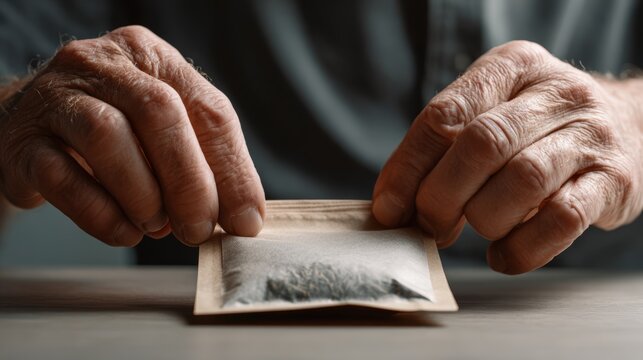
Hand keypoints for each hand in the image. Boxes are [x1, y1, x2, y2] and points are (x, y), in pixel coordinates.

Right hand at [0, 26, 264, 246]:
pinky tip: (124, 231)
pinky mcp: (22, 139)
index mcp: (152, 58)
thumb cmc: (117, 133)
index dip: (233, 169)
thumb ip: (204, 163)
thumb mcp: (164, 132)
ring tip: (157, 226)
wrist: (33, 128)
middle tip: (199, 230)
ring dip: (143, 193)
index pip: (209, 108)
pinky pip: (62, 176)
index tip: (245, 220)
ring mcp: (56, 96)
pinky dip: (101, 213)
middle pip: (160, 112)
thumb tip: (243, 217)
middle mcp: (103, 64)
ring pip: (107, 135)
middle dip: (190, 181)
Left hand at [373, 41, 642, 273]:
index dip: (408, 167)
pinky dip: (521, 249)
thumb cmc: (537, 128)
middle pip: (482, 144)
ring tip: (477, 231)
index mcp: (511, 67)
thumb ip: (443, 151)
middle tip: (431, 225)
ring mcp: (590, 135)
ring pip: (522, 180)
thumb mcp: (491, 114)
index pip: (445, 115)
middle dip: (442, 196)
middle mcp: (555, 93)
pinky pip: (560, 221)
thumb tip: (392, 207)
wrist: (630, 127)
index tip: (388, 208)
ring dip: (484, 219)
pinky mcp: (613, 181)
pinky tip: (502, 255)